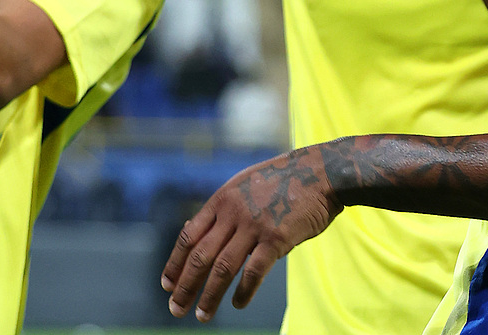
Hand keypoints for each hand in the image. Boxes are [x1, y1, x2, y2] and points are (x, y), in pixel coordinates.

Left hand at [161, 148, 341, 321]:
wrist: (321, 172)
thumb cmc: (282, 182)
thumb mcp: (243, 186)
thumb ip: (222, 210)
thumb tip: (193, 230)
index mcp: (222, 200)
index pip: (188, 236)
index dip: (175, 263)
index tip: (167, 285)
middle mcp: (233, 212)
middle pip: (200, 256)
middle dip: (185, 286)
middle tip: (175, 308)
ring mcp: (254, 225)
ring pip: (223, 268)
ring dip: (210, 295)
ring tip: (201, 315)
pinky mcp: (277, 238)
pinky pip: (254, 271)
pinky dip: (243, 291)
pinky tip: (237, 304)